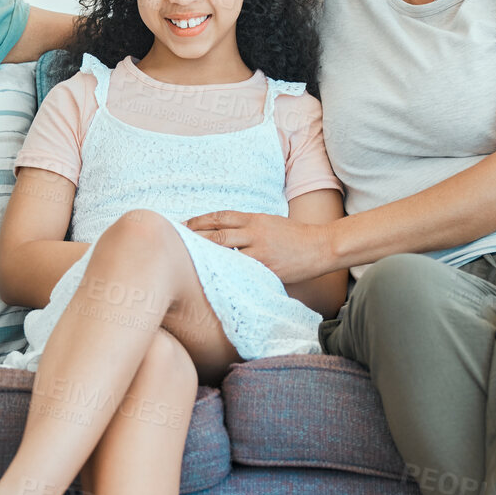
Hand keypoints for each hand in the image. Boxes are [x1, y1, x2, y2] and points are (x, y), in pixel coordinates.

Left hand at [185, 210, 337, 282]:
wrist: (320, 247)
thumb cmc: (293, 236)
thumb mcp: (268, 223)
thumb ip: (247, 227)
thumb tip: (219, 234)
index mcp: (254, 219)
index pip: (220, 217)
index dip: (198, 221)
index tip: (182, 226)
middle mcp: (254, 233)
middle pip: (217, 234)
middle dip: (194, 239)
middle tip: (175, 243)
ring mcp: (260, 253)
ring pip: (225, 253)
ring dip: (205, 257)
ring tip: (186, 261)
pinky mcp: (266, 269)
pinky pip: (241, 271)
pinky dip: (225, 273)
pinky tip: (211, 278)